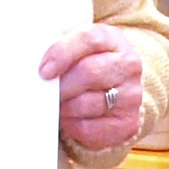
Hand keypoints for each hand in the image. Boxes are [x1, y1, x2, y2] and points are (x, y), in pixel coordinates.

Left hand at [43, 24, 149, 151]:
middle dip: (62, 86)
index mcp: (113, 40)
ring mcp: (132, 95)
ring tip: (59, 104)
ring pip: (87, 103)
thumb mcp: (79, 48)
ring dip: (65, 106)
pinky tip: (70, 117)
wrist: (117, 88)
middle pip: (89, 72)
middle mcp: (128, 65)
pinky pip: (90, 128)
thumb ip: (60, 51)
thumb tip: (37, 68)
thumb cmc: (89, 65)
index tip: (44, 71)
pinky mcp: (128, 122)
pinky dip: (72, 125)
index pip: (89, 40)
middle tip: (47, 92)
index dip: (63, 54)